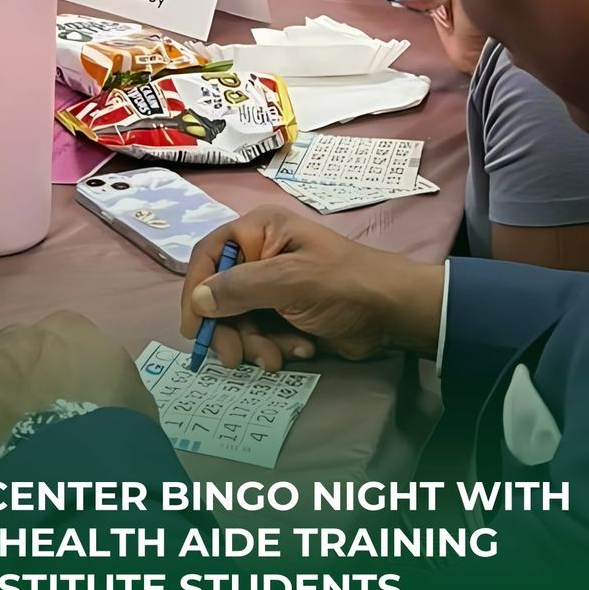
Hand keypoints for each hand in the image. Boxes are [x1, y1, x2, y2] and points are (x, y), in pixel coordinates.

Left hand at [0, 311, 157, 475]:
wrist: (79, 459)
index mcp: (70, 329)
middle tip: (23, 403)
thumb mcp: (138, 401)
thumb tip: (115, 397)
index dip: (54, 360)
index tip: (59, 385)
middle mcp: (22, 338)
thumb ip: (119, 386)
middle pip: (8, 343)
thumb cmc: (118, 427)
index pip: (57, 332)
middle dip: (11, 367)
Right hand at [178, 205, 445, 369]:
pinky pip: (260, 332)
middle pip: (220, 294)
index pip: (208, 256)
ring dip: (254, 343)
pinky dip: (274, 345)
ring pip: (238, 319)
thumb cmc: (344, 285)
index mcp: (260, 230)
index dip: (196, 291)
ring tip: (277, 358)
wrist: (394, 314)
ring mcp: (273, 285)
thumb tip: (197, 300)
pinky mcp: (285, 312)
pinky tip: (300, 349)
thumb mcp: (290, 282)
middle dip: (230, 329)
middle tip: (234, 358)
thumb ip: (240, 288)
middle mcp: (261, 254)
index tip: (194, 328)